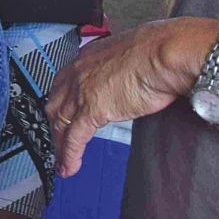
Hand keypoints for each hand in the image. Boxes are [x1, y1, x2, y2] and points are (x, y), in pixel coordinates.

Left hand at [48, 18, 218, 174]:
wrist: (164, 53)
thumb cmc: (158, 51)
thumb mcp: (130, 56)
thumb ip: (121, 69)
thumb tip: (130, 78)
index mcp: (86, 57)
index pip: (63, 83)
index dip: (60, 102)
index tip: (60, 114)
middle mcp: (77, 73)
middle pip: (56, 104)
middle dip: (54, 125)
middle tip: (55, 140)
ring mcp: (81, 91)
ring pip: (61, 123)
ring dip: (59, 145)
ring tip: (60, 161)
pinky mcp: (92, 110)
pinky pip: (74, 138)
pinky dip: (70, 155)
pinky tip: (68, 167)